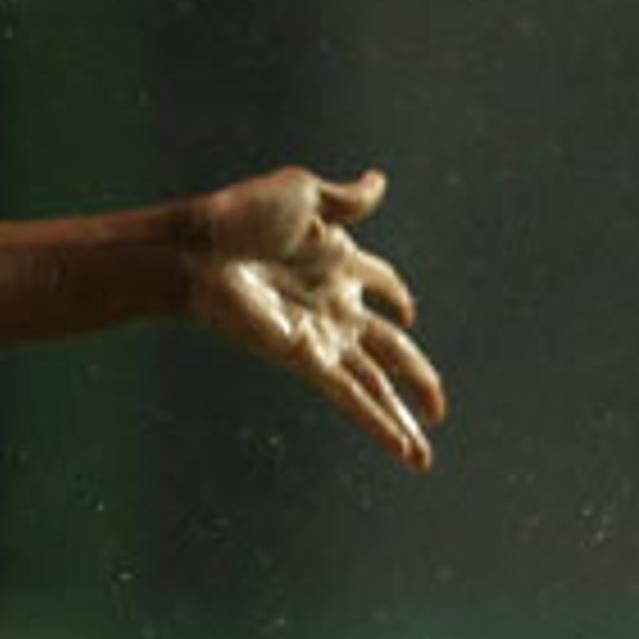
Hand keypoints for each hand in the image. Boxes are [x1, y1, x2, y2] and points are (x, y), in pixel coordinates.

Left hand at [183, 166, 445, 472]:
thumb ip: (348, 200)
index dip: (397, 296)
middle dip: (417, 378)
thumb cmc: (241, 216)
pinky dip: (380, 424)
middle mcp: (335, 304)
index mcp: (338, 260)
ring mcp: (323, 336)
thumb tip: (381, 181)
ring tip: (422, 457)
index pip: (382, 283)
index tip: (408, 311)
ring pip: (376, 384)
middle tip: (438, 408)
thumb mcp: (304, 195)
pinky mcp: (307, 360)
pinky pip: (353, 397)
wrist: (199, 251)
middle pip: (390, 349)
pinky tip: (403, 448)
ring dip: (402, 418)